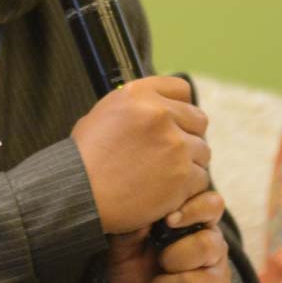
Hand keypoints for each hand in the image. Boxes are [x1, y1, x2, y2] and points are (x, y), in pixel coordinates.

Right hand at [71, 76, 209, 232]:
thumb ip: (136, 107)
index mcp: (138, 94)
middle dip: (188, 137)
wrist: (79, 193)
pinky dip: (187, 189)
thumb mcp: (103, 114)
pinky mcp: (181, 175)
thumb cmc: (85, 158)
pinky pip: (201, 179)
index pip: (181, 89)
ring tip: (164, 176)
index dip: (180, 107)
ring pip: (202, 152)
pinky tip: (166, 193)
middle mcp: (159, 114)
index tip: (175, 122)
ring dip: (189, 164)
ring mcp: (174, 144)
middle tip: (171, 154)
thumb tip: (160, 107)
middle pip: (198, 120)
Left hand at [106, 190, 230, 282]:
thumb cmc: (135, 279)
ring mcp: (218, 280)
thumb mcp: (124, 251)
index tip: (168, 220)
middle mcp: (213, 250)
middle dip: (173, 257)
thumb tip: (140, 204)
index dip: (194, 209)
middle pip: (208, 244)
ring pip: (197, 280)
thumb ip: (132, 228)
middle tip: (159, 265)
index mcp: (194, 227)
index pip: (211, 205)